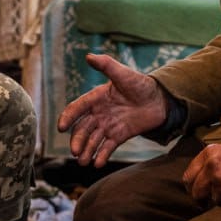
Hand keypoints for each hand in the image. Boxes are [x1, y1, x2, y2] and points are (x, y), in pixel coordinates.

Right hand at [56, 53, 169, 167]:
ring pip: (93, 140)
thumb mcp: (123, 73)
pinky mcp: (119, 136)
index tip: (60, 128)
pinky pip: (108, 147)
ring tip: (84, 163)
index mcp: (96, 98)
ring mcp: (108, 126)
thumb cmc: (140, 84)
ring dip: (87, 151)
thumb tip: (88, 56)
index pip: (78, 108)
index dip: (68, 117)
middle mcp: (99, 113)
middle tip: (75, 152)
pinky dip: (102, 155)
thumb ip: (106, 65)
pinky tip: (98, 164)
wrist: (160, 100)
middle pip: (83, 128)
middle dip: (77, 140)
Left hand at [182, 143, 220, 207]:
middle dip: (202, 199)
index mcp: (209, 152)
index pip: (188, 176)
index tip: (198, 194)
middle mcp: (212, 163)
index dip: (192, 188)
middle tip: (210, 203)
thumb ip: (209, 164)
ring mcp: (220, 177)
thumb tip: (193, 183)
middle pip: (195, 191)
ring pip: (211, 199)